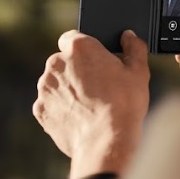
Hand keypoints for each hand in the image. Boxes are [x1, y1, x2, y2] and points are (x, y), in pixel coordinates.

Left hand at [34, 29, 149, 178]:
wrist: (106, 141)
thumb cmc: (124, 104)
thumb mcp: (138, 71)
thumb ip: (134, 47)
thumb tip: (129, 36)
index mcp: (79, 48)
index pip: (74, 37)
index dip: (86, 49)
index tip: (97, 61)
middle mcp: (56, 63)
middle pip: (64, 61)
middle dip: (77, 70)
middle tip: (99, 86)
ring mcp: (45, 88)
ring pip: (56, 83)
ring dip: (68, 90)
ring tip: (90, 106)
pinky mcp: (40, 109)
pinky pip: (50, 104)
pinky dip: (61, 109)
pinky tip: (80, 118)